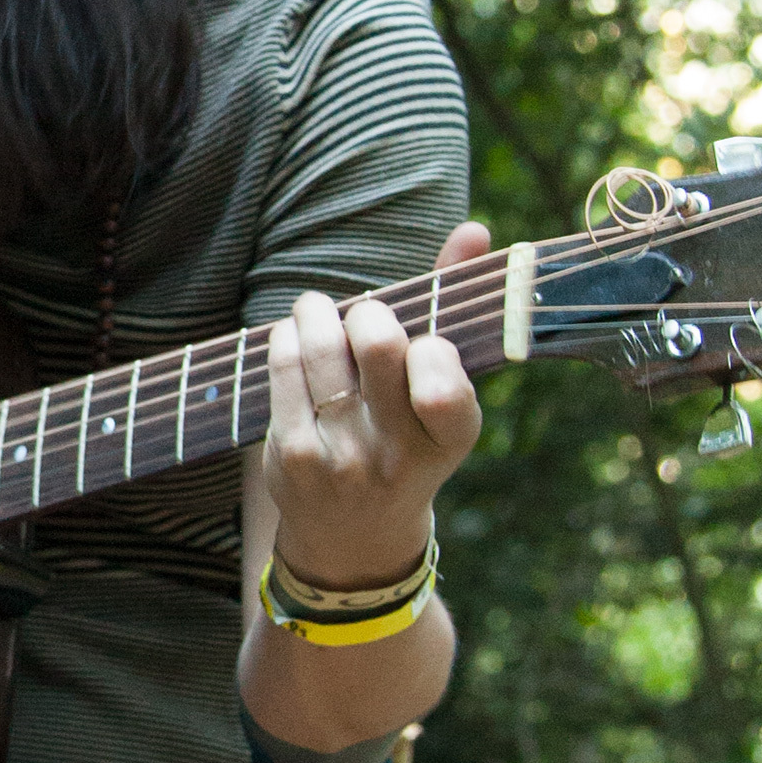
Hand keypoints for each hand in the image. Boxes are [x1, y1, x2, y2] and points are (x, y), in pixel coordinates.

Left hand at [259, 223, 491, 587]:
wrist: (354, 532)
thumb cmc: (405, 434)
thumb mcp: (442, 389)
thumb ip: (456, 306)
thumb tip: (477, 230)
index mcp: (451, 435)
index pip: (446, 384)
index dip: (428, 347)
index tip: (419, 341)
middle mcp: (399, 453)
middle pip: (380, 346)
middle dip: (367, 312)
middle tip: (362, 314)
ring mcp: (343, 457)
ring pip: (322, 349)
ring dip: (315, 312)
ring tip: (314, 308)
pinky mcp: (293, 455)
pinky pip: (284, 369)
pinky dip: (285, 337)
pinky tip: (291, 335)